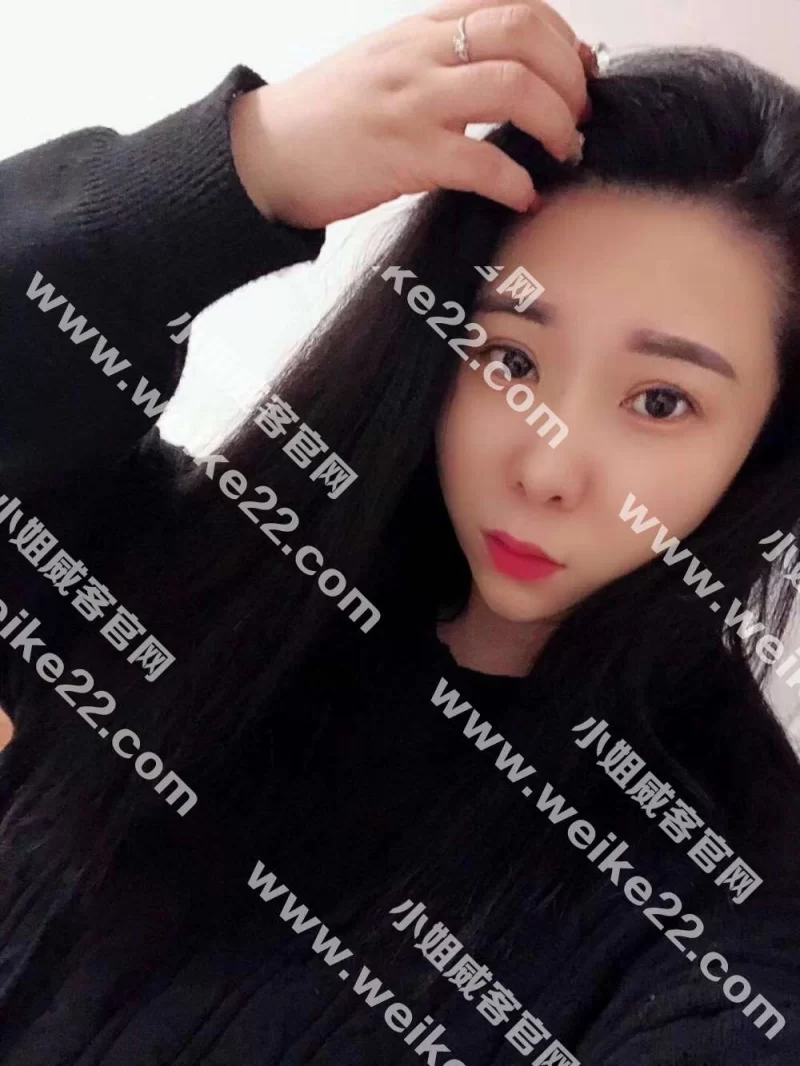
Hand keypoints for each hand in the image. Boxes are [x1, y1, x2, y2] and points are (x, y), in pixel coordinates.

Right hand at [230, 0, 594, 229]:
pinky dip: (516, 181)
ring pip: (513, 87)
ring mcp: (412, 102)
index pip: (512, 4)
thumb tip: (502, 79)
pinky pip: (481, 160)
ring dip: (556, 122)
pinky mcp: (404, 155)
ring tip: (563, 151)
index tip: (579, 70)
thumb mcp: (385, 66)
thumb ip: (439, 61)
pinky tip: (524, 195)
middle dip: (569, 76)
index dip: (561, 36)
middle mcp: (421, 54)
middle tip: (580, 117)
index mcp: (420, 29)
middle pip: (525, 33)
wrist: (266, 155)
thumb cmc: (325, 119)